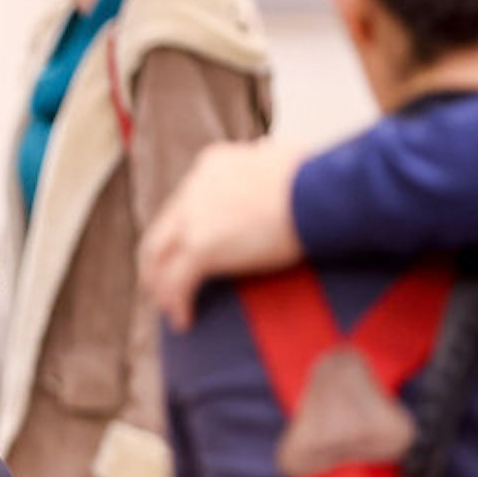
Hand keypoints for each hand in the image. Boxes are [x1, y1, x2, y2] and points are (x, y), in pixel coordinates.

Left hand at [138, 138, 306, 329]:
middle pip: (163, 228)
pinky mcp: (201, 247)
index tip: (187, 244)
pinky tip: (184, 321)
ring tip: (167, 306)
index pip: (187, 199)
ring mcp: (194, 218)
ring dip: (159, 283)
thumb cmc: (317, 176)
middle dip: (158, 256)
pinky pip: (177, 282)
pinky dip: (176, 303)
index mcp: (212, 165)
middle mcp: (195, 188)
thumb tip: (272, 155)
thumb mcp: (285, 158)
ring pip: (159, 256)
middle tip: (160, 279)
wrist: (319, 190)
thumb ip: (270, 161)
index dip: (184, 225)